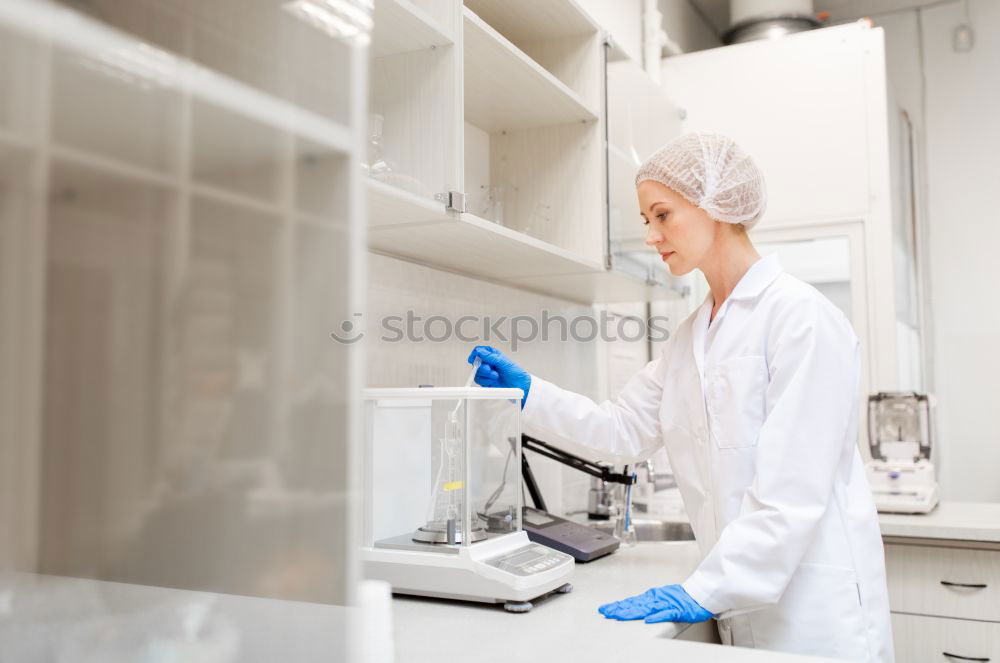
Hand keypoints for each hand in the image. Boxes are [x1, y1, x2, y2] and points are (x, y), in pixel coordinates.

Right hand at [467, 346, 530, 407]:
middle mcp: (489, 363)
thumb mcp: (503, 362)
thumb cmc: (516, 373)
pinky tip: (494, 382)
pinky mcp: (487, 382)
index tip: (473, 359)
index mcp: (493, 355)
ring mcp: (488, 373)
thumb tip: (479, 351)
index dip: (475, 354)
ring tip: (495, 376)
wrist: (520, 386)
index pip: (480, 351)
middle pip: (476, 363)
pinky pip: (480, 381)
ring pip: (477, 373)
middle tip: (490, 370)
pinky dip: (486, 382)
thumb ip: (490, 356)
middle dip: (482, 368)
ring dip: (486, 376)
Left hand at [598, 584, 712, 623]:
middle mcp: (655, 599)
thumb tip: (632, 606)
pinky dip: (657, 616)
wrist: (699, 594)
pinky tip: (648, 619)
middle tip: (606, 612)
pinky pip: (666, 614)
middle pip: (634, 605)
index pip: (631, 602)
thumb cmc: (681, 598)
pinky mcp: (677, 610)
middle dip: (619, 609)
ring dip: (631, 612)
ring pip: (646, 609)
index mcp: (651, 597)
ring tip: (619, 615)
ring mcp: (665, 604)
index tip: (606, 609)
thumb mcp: (660, 599)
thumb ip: (647, 603)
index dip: (617, 606)